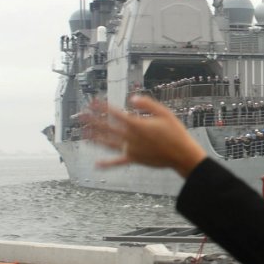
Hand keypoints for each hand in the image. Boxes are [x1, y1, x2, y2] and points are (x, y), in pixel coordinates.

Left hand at [82, 96, 205, 176]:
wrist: (182, 155)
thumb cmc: (176, 133)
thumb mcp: (165, 113)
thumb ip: (147, 104)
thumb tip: (131, 99)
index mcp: (138, 125)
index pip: (116, 114)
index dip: (103, 107)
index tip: (93, 102)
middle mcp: (131, 137)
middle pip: (108, 128)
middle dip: (93, 120)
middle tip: (81, 115)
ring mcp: (131, 149)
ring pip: (109, 143)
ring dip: (95, 138)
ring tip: (83, 133)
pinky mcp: (135, 159)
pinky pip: (118, 162)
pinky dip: (108, 164)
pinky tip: (97, 164)